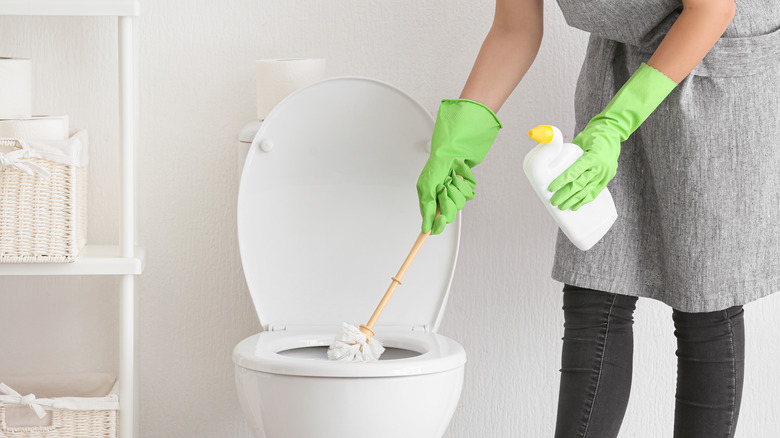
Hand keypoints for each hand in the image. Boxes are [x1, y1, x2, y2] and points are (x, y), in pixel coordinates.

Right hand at [416, 99, 501, 233]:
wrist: (452, 151)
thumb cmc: (436, 166)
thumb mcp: (426, 188)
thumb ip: (427, 209)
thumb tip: (425, 228)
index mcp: (430, 202)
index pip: (433, 222)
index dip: (435, 227)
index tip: (435, 228)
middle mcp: (442, 200)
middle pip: (448, 215)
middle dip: (446, 201)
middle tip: (443, 189)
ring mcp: (454, 194)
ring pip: (459, 205)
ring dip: (454, 190)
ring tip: (449, 179)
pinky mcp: (465, 188)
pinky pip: (468, 194)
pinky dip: (463, 184)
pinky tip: (457, 175)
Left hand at [548, 129, 619, 210]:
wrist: (612, 134)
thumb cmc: (593, 135)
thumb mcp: (580, 139)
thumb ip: (568, 149)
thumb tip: (550, 155)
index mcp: (593, 156)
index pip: (574, 172)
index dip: (562, 181)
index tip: (551, 188)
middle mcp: (600, 167)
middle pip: (579, 185)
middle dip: (565, 195)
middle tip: (554, 201)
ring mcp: (605, 174)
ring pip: (587, 191)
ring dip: (573, 201)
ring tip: (562, 207)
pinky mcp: (606, 179)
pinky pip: (595, 192)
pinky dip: (585, 200)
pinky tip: (576, 207)